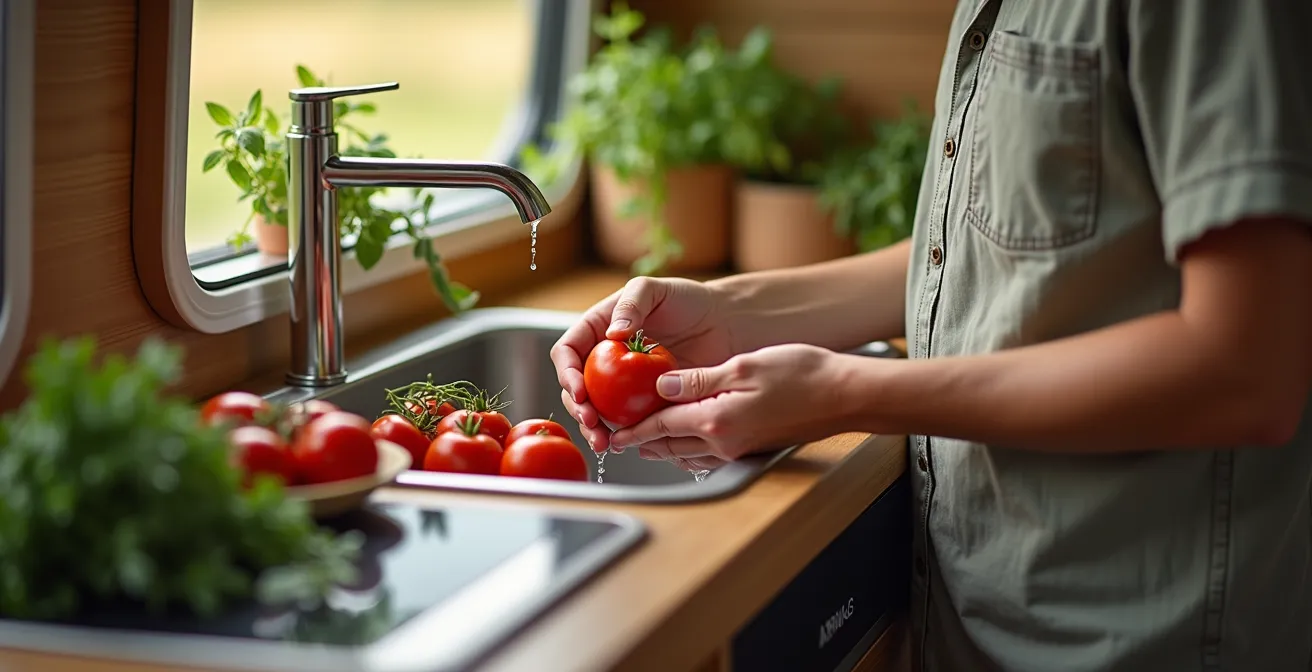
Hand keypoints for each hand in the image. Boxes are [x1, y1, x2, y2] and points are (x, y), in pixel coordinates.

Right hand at [551, 276, 734, 452]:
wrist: (725, 324)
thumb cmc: (689, 300)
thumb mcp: (655, 289)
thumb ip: (631, 303)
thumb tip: (612, 334)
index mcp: (598, 329)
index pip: (568, 352)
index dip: (567, 373)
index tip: (580, 391)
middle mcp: (604, 359)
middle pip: (576, 388)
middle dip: (577, 409)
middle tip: (591, 423)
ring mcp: (624, 384)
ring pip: (597, 410)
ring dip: (594, 430)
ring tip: (604, 443)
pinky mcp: (645, 403)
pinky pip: (628, 422)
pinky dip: (624, 435)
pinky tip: (627, 443)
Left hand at [610, 344, 851, 463]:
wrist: (845, 396)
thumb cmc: (802, 375)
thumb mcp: (743, 366)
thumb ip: (698, 379)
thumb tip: (662, 384)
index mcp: (716, 420)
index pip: (662, 426)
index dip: (633, 428)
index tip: (611, 432)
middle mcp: (724, 442)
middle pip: (670, 445)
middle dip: (641, 442)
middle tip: (617, 436)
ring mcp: (739, 448)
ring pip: (688, 453)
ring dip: (663, 447)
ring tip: (643, 439)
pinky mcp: (751, 447)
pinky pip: (709, 454)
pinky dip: (688, 450)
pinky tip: (685, 441)